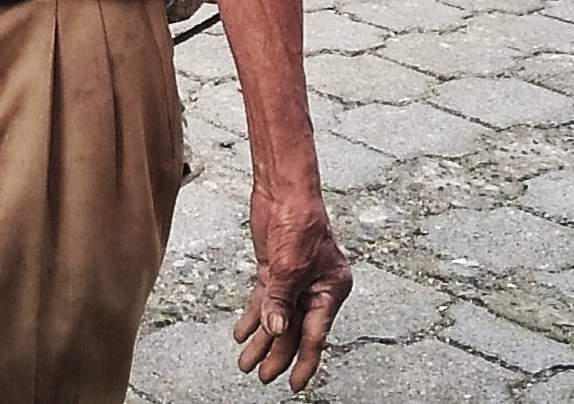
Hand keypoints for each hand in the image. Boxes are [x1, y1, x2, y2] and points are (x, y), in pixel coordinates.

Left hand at [233, 188, 351, 392]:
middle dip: (276, 353)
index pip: (315, 335)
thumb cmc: (299, 220)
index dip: (304, 362)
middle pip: (294, 329)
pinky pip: (265, 300)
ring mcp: (294, 279)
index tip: (293, 384)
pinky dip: (253, 316)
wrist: (283, 189)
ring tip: (246, 361)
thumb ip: (281, 301)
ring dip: (261, 339)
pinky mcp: (276, 270)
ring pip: (277, 317)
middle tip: (261, 375)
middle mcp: (315, 287)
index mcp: (331, 290)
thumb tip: (276, 330)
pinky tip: (242, 332)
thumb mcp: (289, 266)